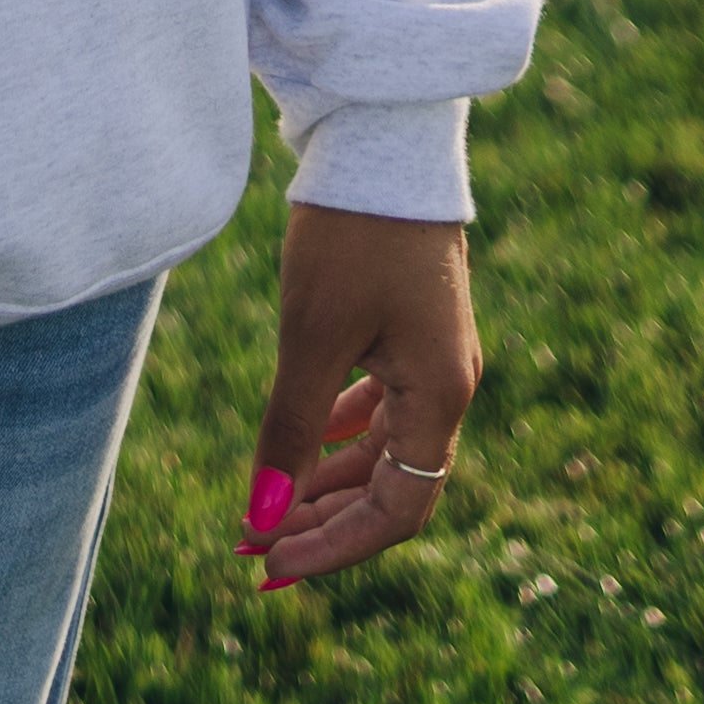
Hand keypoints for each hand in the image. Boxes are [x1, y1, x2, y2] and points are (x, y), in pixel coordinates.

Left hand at [239, 205, 481, 590]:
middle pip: (393, 488)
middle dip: (323, 524)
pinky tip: (305, 442)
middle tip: (255, 552)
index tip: (269, 566)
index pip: (397, 511)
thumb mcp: (310, 335)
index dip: (334, 548)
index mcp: (439, 396)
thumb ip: (289, 430)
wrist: (381, 137)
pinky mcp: (411, 327)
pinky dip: (341, 433)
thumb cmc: (350, 234)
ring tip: (268, 510)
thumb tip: (262, 517)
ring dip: (328, 483)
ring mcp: (433, 356)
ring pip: (384, 448)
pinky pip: (382, 405)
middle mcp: (448, 385)